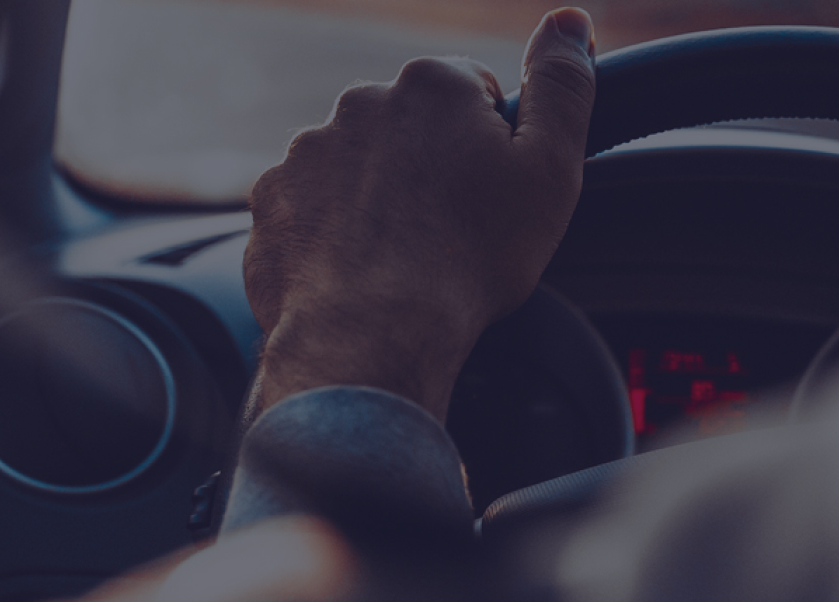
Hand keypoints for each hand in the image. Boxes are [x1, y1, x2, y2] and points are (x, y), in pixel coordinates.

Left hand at [242, 7, 596, 418]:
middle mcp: (360, 103)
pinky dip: (330, 237)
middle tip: (450, 234)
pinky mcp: (270, 204)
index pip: (472, 95)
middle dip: (429, 170)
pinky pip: (310, 212)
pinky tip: (356, 274)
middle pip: (409, 130)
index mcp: (431, 85)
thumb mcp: (550, 169)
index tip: (491, 196)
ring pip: (357, 170)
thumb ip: (562, 85)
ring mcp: (305, 154)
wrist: (371, 334)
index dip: (491, 149)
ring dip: (376, 202)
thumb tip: (568, 21)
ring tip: (400, 261)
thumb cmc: (470, 259)